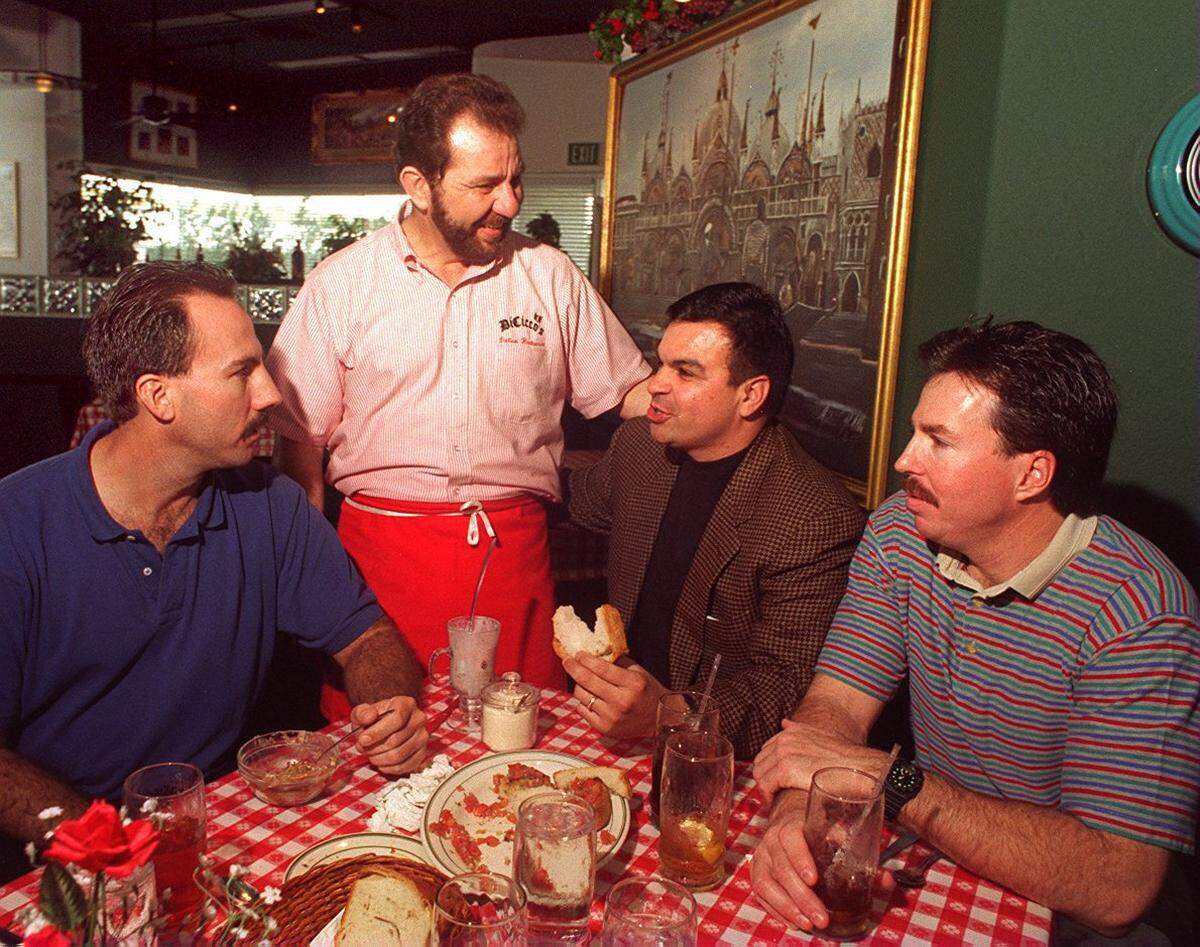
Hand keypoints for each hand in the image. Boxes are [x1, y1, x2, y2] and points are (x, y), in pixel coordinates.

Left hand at [350, 696, 426, 775]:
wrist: (386, 725)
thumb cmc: (375, 719)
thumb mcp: (364, 712)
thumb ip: (362, 713)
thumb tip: (367, 718)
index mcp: (406, 704)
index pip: (397, 719)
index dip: (378, 732)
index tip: (363, 739)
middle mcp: (418, 719)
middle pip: (396, 739)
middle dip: (374, 748)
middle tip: (362, 748)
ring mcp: (422, 737)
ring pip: (399, 755)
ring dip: (379, 759)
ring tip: (370, 754)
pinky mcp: (422, 753)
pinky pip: (405, 766)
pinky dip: (389, 768)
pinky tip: (380, 763)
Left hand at [563, 653, 663, 739]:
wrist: (657, 719)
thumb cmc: (646, 691)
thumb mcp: (638, 672)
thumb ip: (617, 661)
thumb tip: (593, 653)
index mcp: (633, 683)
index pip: (601, 667)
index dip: (585, 659)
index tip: (578, 654)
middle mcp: (622, 701)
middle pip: (587, 680)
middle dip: (573, 667)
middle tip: (567, 660)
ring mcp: (612, 717)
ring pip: (581, 695)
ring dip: (579, 685)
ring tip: (584, 681)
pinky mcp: (604, 728)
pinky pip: (582, 709)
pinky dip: (583, 701)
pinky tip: (590, 696)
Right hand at [751, 795, 895, 931]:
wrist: (790, 824)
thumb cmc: (819, 835)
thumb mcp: (839, 839)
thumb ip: (863, 859)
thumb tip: (887, 879)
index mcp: (792, 826)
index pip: (791, 838)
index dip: (800, 858)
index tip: (814, 880)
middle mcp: (772, 840)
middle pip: (782, 869)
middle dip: (802, 897)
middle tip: (822, 918)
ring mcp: (761, 857)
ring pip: (766, 884)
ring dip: (788, 907)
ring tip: (808, 925)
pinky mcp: (757, 873)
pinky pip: (760, 894)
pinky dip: (776, 910)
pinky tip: (794, 922)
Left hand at [754, 719, 884, 805]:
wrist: (859, 768)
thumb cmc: (843, 758)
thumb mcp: (819, 735)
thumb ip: (799, 730)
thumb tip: (784, 722)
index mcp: (790, 731)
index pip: (766, 750)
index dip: (768, 767)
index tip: (774, 780)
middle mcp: (784, 739)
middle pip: (760, 762)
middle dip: (764, 778)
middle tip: (772, 793)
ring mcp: (784, 753)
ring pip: (760, 774)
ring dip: (764, 789)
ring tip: (773, 799)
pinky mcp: (786, 769)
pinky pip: (766, 785)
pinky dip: (767, 796)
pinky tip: (774, 803)